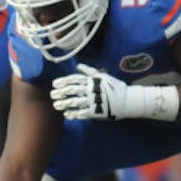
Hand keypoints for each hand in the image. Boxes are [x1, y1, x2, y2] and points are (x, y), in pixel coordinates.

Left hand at [50, 65, 177, 120]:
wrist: (128, 101)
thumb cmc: (115, 87)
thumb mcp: (103, 76)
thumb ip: (89, 71)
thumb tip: (78, 66)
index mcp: (93, 80)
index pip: (75, 79)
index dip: (63, 82)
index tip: (55, 84)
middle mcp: (92, 90)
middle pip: (73, 90)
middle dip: (61, 93)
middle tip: (52, 95)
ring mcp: (94, 101)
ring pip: (75, 102)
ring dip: (64, 104)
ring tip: (56, 105)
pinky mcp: (97, 112)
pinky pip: (82, 113)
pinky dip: (74, 114)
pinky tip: (67, 115)